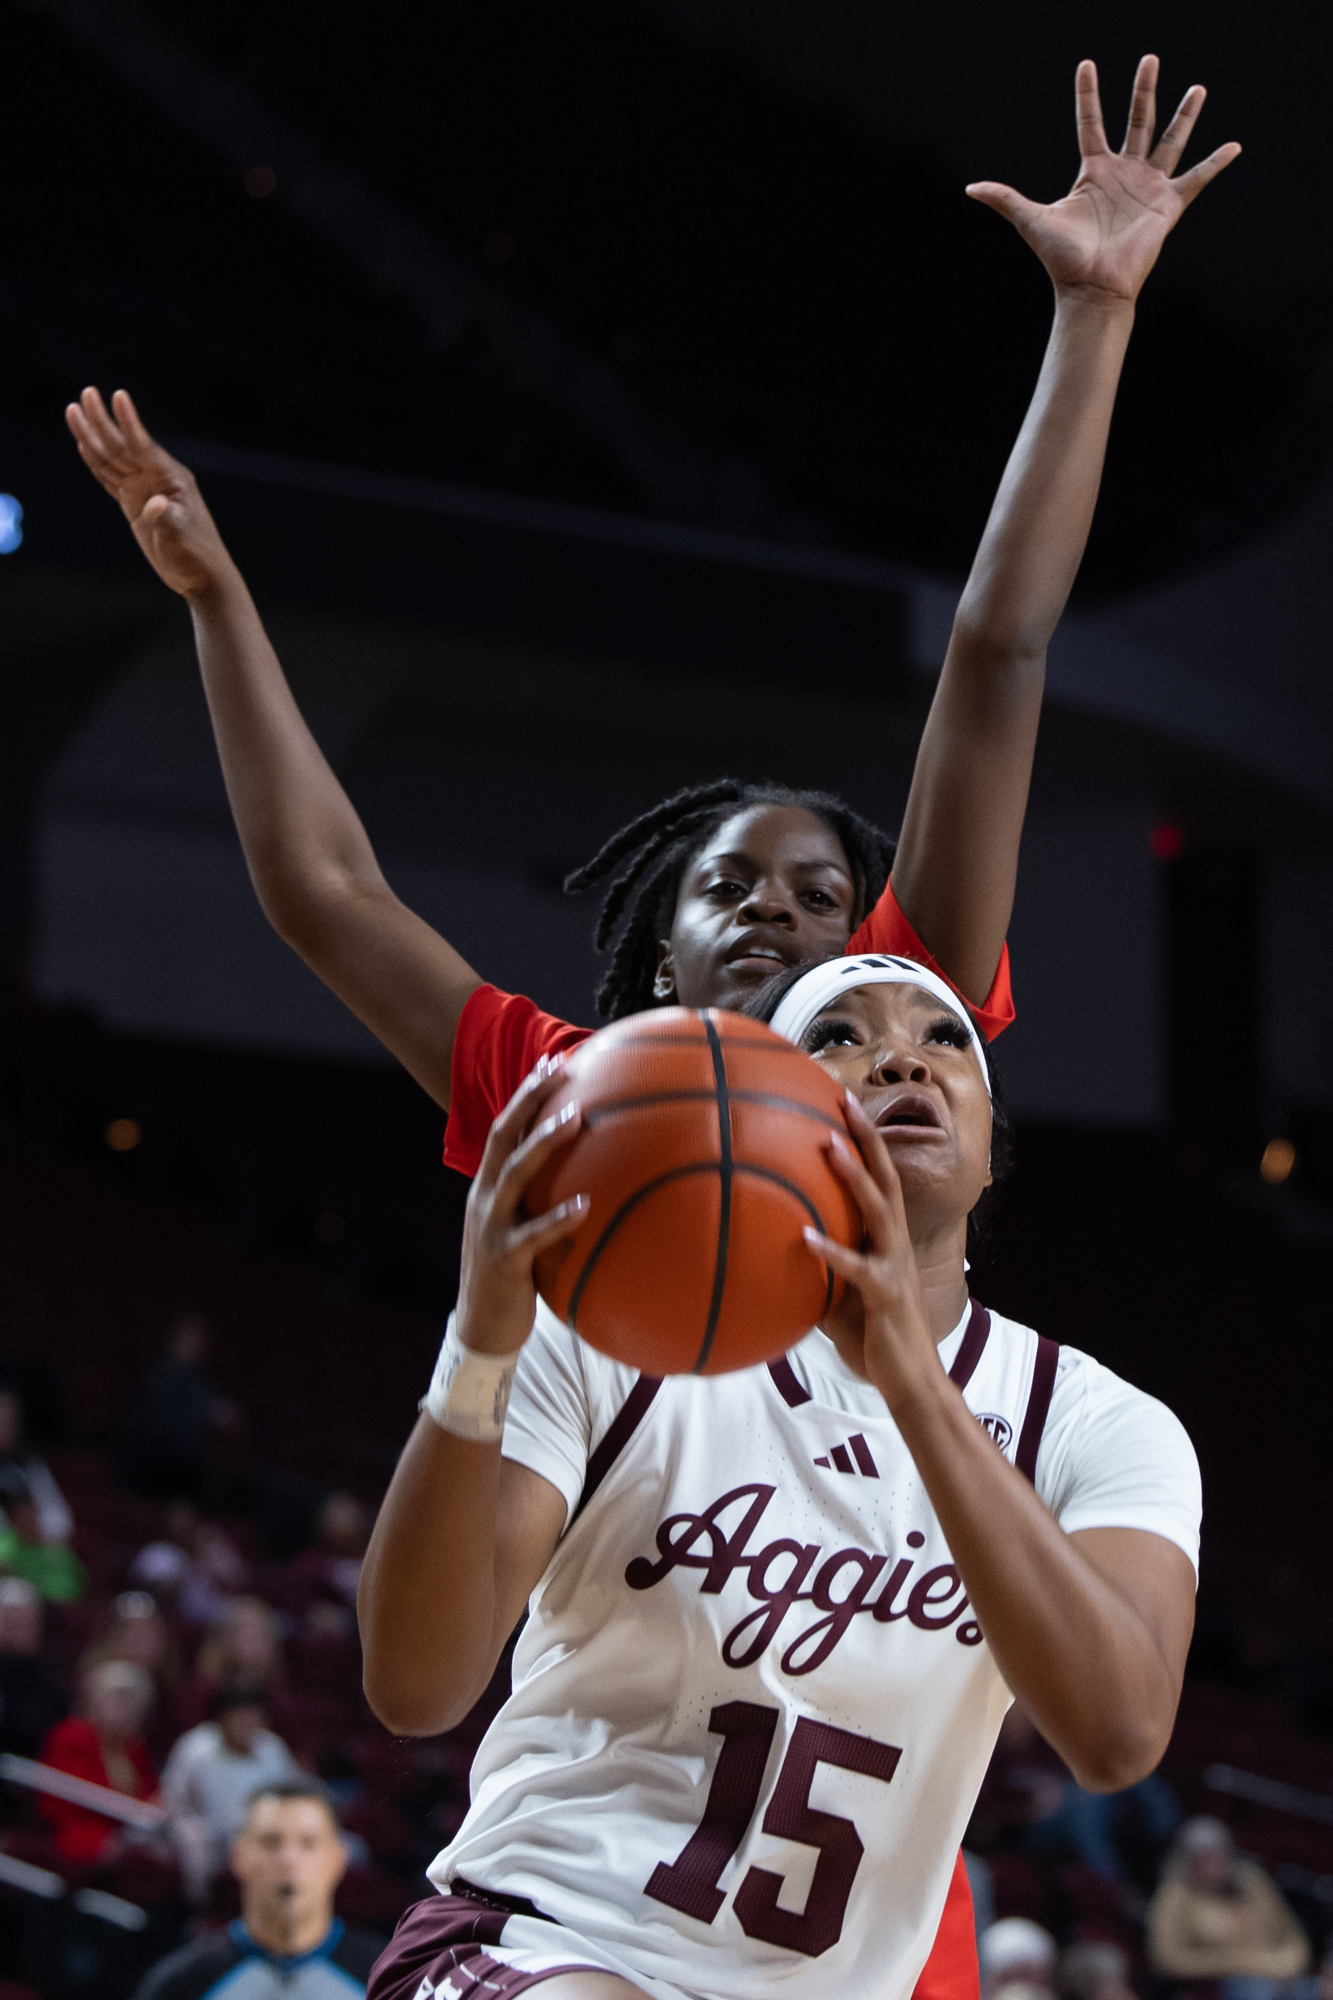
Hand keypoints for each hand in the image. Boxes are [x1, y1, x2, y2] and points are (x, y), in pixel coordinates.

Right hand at [65, 388, 234, 599]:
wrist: (201, 575)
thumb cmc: (196, 555)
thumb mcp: (181, 538)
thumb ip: (166, 519)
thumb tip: (157, 505)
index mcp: (171, 479)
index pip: (144, 446)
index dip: (129, 422)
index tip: (119, 395)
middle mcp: (155, 478)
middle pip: (122, 445)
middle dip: (103, 420)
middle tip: (87, 393)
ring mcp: (143, 489)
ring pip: (111, 458)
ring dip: (92, 436)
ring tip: (74, 410)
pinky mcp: (133, 503)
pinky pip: (109, 477)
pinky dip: (95, 462)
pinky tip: (83, 443)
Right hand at [457, 1059, 589, 1356]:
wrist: (481, 1331)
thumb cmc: (513, 1275)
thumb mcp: (522, 1228)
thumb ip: (543, 1200)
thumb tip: (592, 1177)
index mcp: (489, 1188)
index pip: (505, 1128)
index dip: (527, 1093)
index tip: (553, 1061)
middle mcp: (485, 1199)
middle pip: (504, 1136)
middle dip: (530, 1098)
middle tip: (561, 1068)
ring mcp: (492, 1228)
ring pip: (515, 1175)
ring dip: (545, 1143)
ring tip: (576, 1118)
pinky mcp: (505, 1261)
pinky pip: (533, 1235)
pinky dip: (559, 1218)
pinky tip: (586, 1205)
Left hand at [802, 1094, 938, 1408]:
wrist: (909, 1380)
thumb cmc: (874, 1337)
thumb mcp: (841, 1294)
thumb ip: (818, 1270)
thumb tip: (776, 1252)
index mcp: (888, 1239)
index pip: (881, 1179)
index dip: (867, 1141)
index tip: (845, 1103)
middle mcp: (896, 1243)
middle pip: (886, 1177)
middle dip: (867, 1137)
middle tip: (845, 1100)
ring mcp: (894, 1265)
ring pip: (879, 1209)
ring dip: (854, 1175)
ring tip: (828, 1145)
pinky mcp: (886, 1293)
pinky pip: (857, 1268)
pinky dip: (831, 1251)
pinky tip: (804, 1236)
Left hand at [968, 56, 1240, 305]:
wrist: (1091, 288)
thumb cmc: (1063, 259)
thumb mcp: (1032, 220)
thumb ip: (1005, 199)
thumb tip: (970, 188)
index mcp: (1093, 172)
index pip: (1090, 123)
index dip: (1088, 94)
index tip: (1086, 64)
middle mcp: (1123, 173)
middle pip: (1137, 121)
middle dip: (1143, 90)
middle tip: (1150, 58)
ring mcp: (1147, 187)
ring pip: (1170, 141)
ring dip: (1184, 115)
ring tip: (1198, 88)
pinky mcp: (1168, 205)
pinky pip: (1197, 179)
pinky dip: (1215, 163)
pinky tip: (1234, 146)